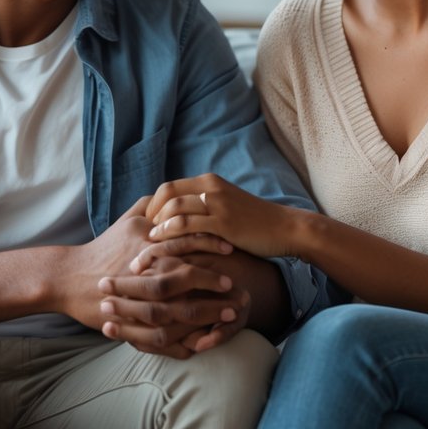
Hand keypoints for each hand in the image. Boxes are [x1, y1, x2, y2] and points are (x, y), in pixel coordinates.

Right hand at [60, 199, 234, 358]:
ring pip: (178, 310)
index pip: (184, 239)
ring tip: (232, 315)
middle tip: (240, 289)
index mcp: (144, 242)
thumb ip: (149, 204)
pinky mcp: (130, 322)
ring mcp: (135, 298)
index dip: (211, 244)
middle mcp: (141, 269)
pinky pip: (163, 337)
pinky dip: (186, 341)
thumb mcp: (124, 221)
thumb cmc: (103, 248)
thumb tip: (172, 193)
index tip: (233, 249)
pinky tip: (205, 342)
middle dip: (217, 285)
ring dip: (209, 315)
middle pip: (186, 278)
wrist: (68, 278)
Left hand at [141, 174, 299, 261]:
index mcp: (209, 181)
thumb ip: (205, 206)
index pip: (169, 187)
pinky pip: (187, 226)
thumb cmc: (255, 222)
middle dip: (149, 214)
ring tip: (148, 243)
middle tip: (142, 234)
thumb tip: (179, 217)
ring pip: (173, 210)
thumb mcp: (227, 205)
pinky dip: (170, 236)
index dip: (154, 205)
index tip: (147, 224)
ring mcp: (217, 203)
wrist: (285, 228)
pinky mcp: (222, 222)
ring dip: (156, 227)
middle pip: (166, 194)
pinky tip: (163, 247)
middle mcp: (210, 187)